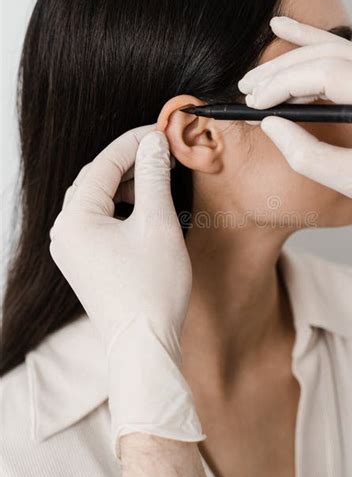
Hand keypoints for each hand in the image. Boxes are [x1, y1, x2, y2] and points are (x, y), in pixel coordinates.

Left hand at [49, 124, 204, 458]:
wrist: (144, 345)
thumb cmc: (152, 288)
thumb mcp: (158, 223)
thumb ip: (153, 176)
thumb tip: (153, 142)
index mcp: (75, 220)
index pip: (103, 165)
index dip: (134, 143)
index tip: (161, 131)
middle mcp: (64, 232)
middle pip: (97, 180)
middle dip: (130, 162)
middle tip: (162, 150)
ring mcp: (72, 249)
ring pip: (98, 201)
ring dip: (127, 184)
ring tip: (157, 175)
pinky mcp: (84, 262)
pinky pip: (99, 221)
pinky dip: (122, 208)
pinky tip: (144, 206)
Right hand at [239, 16, 351, 232]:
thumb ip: (306, 154)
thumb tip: (270, 125)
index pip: (326, 74)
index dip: (283, 84)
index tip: (255, 102)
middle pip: (329, 56)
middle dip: (282, 70)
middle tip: (247, 87)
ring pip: (338, 51)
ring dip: (296, 59)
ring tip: (258, 72)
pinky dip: (319, 52)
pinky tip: (290, 32)